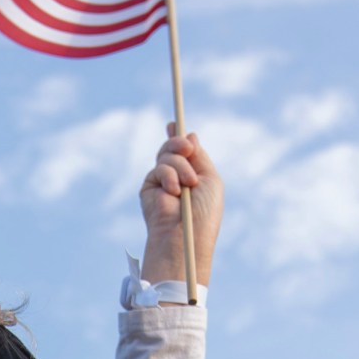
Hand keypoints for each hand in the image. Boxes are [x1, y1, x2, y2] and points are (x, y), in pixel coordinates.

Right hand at [137, 129, 222, 289]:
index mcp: (195, 175)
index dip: (180, 137)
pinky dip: (169, 176)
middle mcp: (178, 177)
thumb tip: (190, 134)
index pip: (185, 151)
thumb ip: (199, 156)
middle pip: (174, 147)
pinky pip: (158, 168)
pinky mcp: (149, 188)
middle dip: (180, 144)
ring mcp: (162, 182)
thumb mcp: (209, 179)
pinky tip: (174, 192)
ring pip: (167, 155)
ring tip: (188, 185)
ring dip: (180, 166)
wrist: (185, 235)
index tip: (174, 124)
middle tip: (187, 150)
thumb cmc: (204, 213)